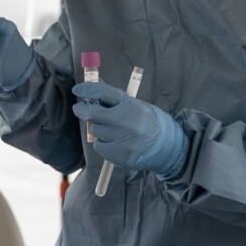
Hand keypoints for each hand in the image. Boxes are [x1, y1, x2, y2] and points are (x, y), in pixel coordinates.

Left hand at [72, 80, 187, 177]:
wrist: (168, 146)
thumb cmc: (148, 122)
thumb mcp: (135, 105)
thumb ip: (113, 99)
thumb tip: (93, 89)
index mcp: (130, 105)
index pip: (103, 93)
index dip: (87, 90)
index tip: (77, 90)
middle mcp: (127, 122)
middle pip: (93, 113)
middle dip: (84, 110)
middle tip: (80, 109)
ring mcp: (124, 140)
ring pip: (96, 131)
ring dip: (99, 129)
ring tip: (113, 130)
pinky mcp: (121, 156)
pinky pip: (100, 147)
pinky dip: (103, 144)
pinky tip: (115, 142)